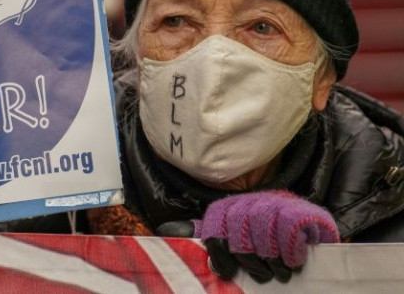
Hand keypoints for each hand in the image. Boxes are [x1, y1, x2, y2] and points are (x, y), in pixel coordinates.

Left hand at [193, 191, 338, 282]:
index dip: (220, 255)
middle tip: (263, 274)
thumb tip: (169, 234)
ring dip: (272, 258)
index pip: (215, 231)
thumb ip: (211, 237)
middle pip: (238, 233)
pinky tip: (295, 260)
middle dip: (250, 260)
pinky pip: (290, 227)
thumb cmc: (266, 238)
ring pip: (263, 230)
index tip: (229, 272)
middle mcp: (250, 202)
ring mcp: (275, 203)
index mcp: (228, 209)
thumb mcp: (234, 236)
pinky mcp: (301, 210)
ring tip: (281, 271)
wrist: (306, 221)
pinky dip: (291, 249)